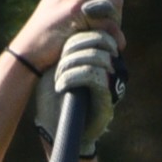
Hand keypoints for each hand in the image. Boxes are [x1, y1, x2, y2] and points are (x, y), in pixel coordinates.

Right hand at [8, 0, 124, 70]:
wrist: (29, 51)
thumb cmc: (50, 30)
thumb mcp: (61, 0)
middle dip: (117, 1)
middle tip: (105, 17)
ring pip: (116, 2)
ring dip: (114, 20)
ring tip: (99, 31)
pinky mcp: (76, 12)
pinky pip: (109, 22)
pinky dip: (112, 36)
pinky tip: (106, 43)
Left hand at [33, 30, 125, 157]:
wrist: (55, 132)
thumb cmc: (51, 102)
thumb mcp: (54, 70)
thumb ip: (64, 51)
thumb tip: (69, 29)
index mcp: (95, 58)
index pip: (98, 32)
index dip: (82, 32)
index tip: (62, 46)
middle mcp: (107, 67)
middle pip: (98, 39)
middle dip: (72, 47)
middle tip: (58, 67)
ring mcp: (109, 82)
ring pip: (95, 56)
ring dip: (69, 64)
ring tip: (58, 79)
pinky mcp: (106, 98)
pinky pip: (93, 75)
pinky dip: (72, 77)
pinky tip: (60, 86)